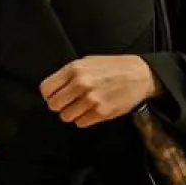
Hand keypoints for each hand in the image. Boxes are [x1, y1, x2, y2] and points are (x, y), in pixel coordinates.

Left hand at [40, 55, 161, 127]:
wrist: (139, 74)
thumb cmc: (112, 67)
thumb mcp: (87, 62)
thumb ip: (69, 74)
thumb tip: (53, 90)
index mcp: (74, 69)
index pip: (46, 89)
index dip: (49, 94)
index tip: (55, 96)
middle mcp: (81, 83)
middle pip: (54, 105)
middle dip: (60, 106)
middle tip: (69, 103)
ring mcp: (91, 99)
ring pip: (66, 116)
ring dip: (72, 113)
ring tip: (82, 106)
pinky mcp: (102, 112)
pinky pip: (81, 123)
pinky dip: (84, 119)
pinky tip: (92, 110)